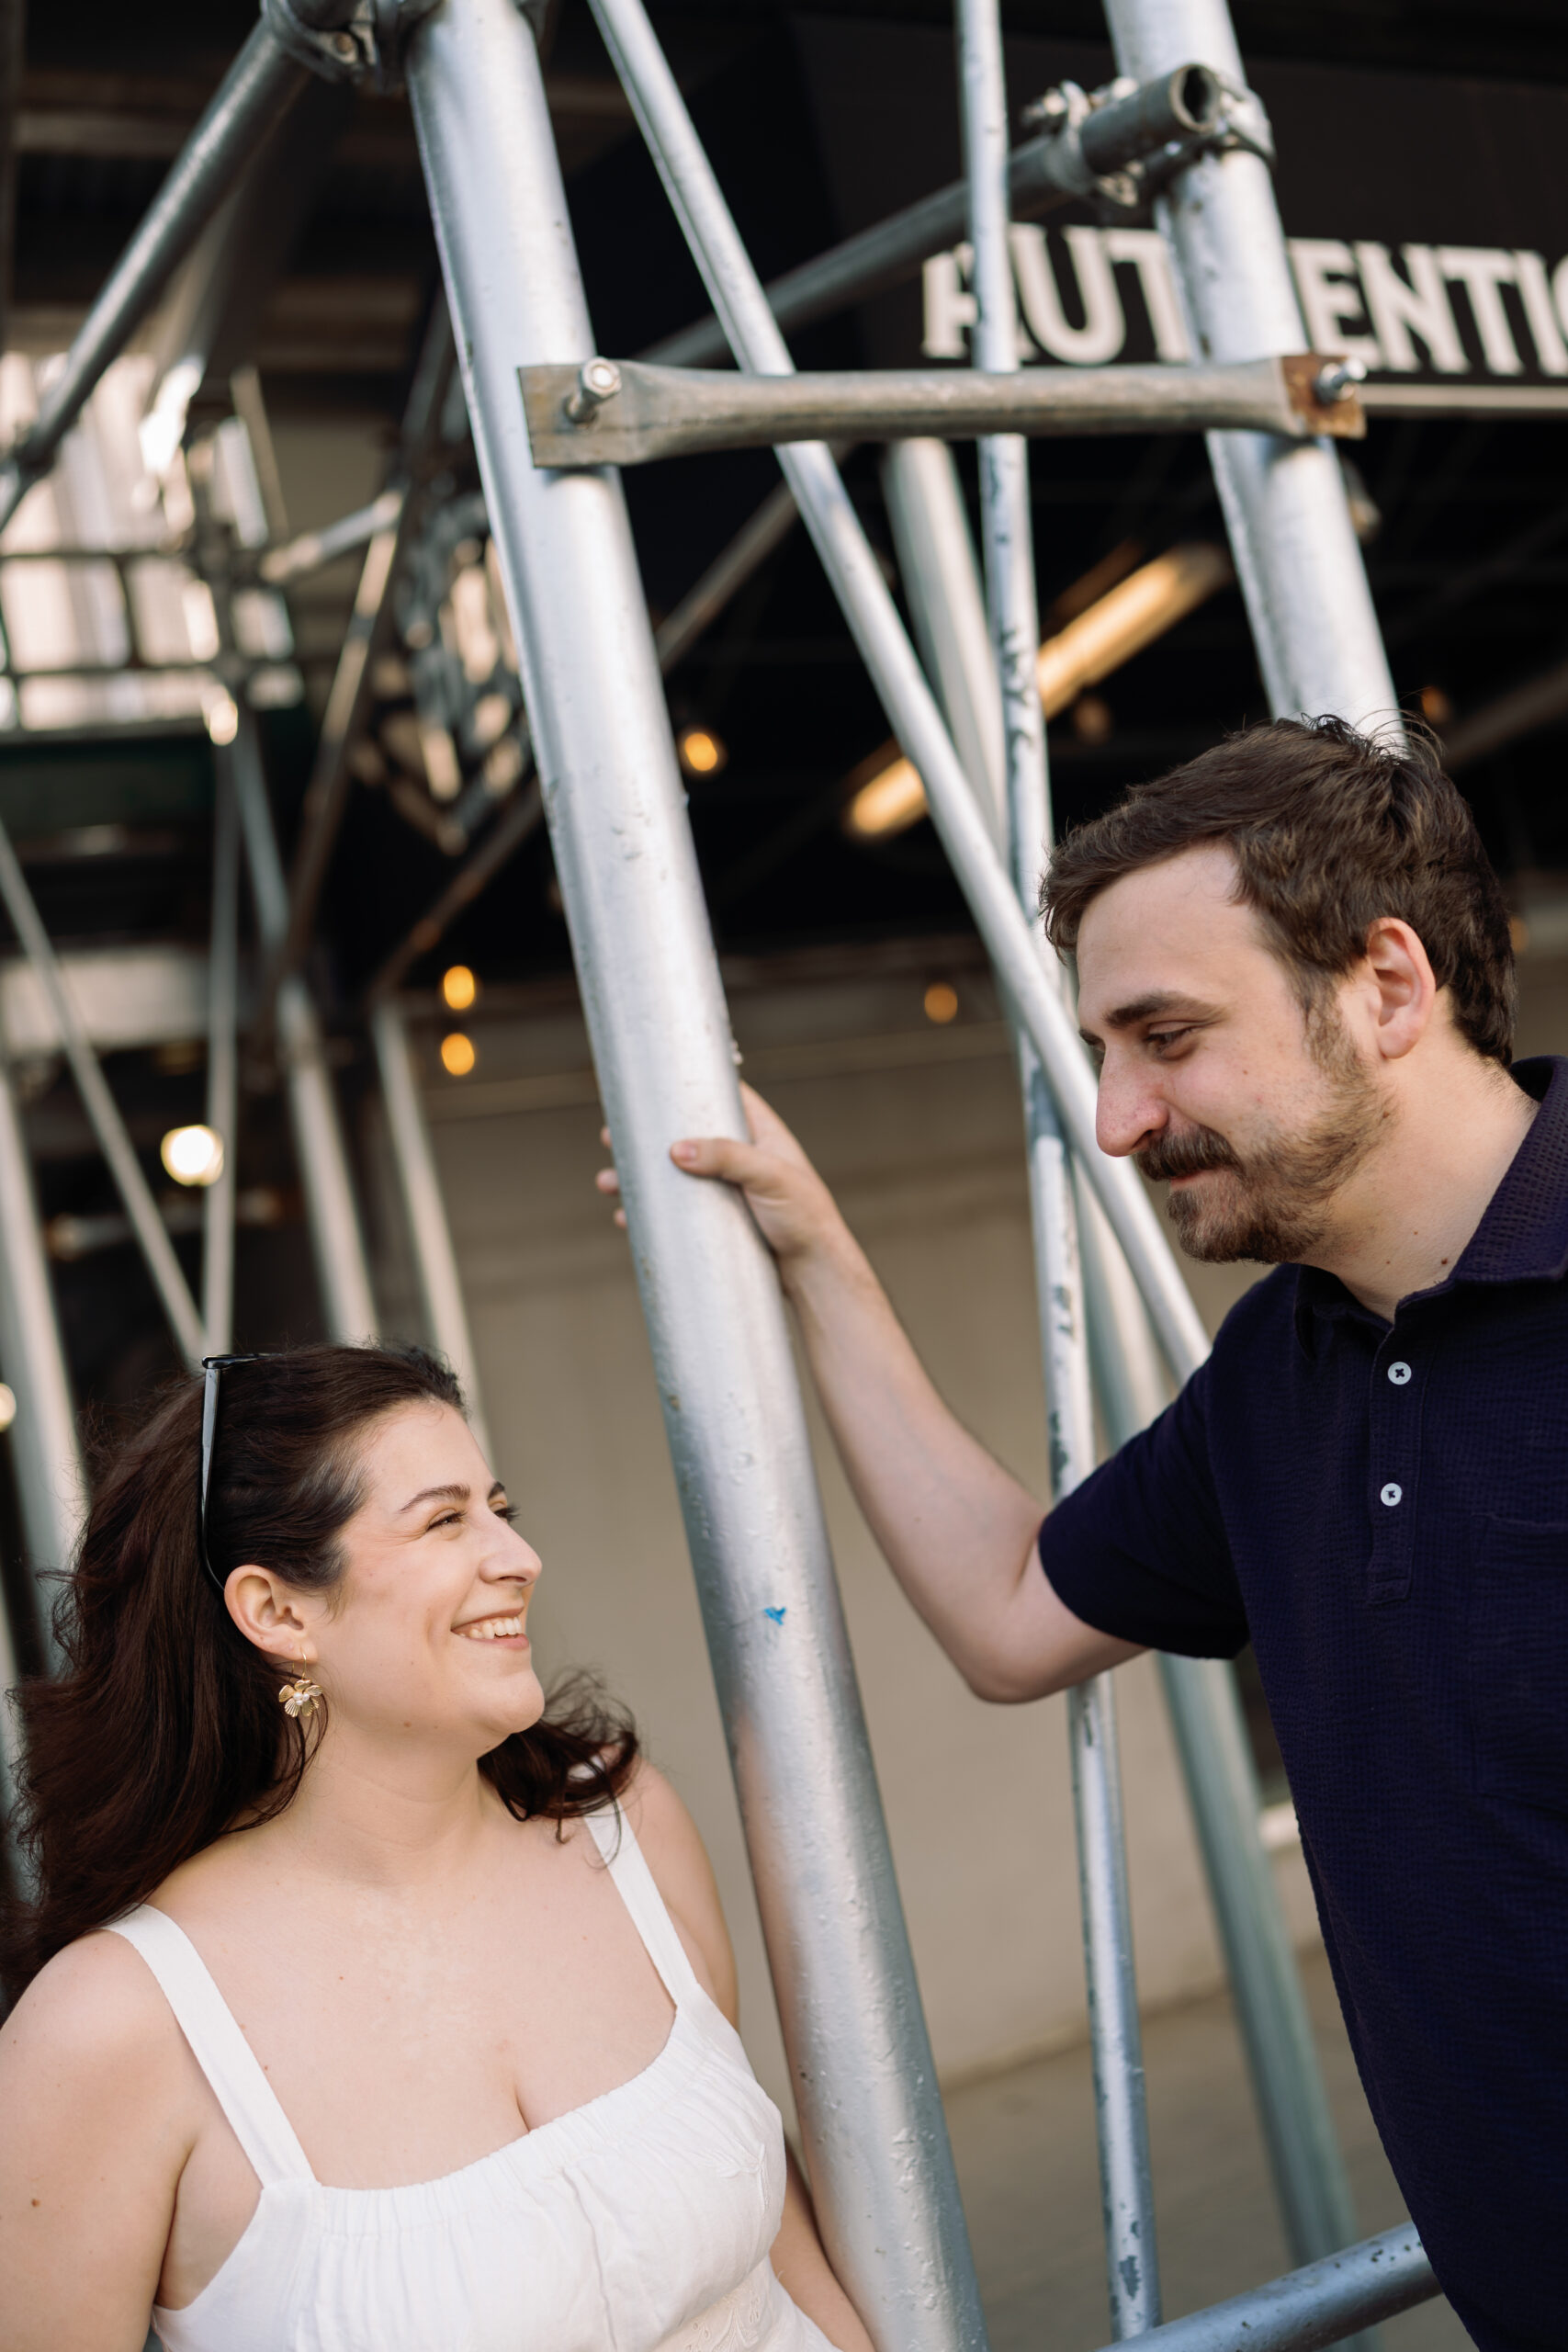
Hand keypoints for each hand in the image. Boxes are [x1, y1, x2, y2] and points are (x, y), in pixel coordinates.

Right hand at [596, 1083, 847, 1267]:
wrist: (816, 1274)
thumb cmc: (807, 1219)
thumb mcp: (770, 1178)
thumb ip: (728, 1157)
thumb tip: (677, 1149)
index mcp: (761, 1134)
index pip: (722, 1097)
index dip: (686, 1087)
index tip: (649, 1084)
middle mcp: (742, 1158)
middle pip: (686, 1137)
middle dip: (648, 1139)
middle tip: (611, 1138)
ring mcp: (729, 1191)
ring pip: (675, 1177)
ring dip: (641, 1180)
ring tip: (608, 1184)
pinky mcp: (721, 1223)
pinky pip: (678, 1212)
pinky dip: (652, 1212)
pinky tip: (627, 1218)